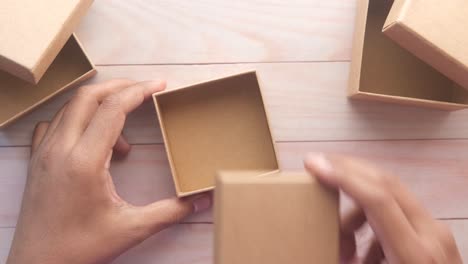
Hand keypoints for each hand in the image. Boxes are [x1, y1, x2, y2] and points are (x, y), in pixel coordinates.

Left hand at [7, 79, 211, 263]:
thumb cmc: (80, 248)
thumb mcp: (131, 229)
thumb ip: (170, 211)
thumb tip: (202, 201)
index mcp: (84, 161)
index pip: (112, 108)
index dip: (139, 91)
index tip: (159, 86)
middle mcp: (60, 148)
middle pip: (88, 96)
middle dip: (120, 87)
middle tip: (144, 91)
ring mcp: (44, 152)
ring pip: (70, 107)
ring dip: (100, 106)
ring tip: (124, 135)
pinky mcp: (36, 160)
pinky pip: (55, 123)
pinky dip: (77, 119)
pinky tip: (91, 140)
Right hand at [304, 154, 461, 263]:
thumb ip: (352, 261)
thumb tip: (330, 253)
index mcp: (416, 254)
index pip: (377, 198)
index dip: (343, 177)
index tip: (314, 165)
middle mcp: (431, 234)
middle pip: (385, 183)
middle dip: (348, 170)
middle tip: (318, 166)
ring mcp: (436, 232)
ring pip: (389, 197)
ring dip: (357, 210)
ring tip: (341, 244)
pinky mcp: (436, 235)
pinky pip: (398, 215)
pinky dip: (373, 225)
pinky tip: (364, 256)